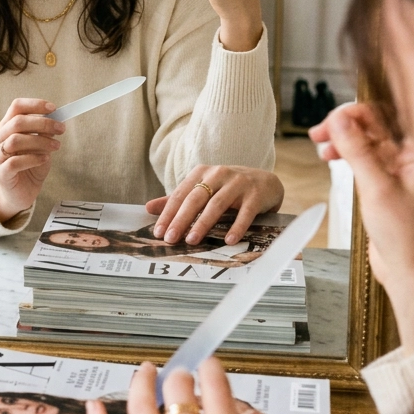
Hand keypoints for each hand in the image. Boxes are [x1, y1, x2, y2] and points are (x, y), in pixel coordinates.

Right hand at [0, 98, 64, 223]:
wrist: (20, 193)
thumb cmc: (30, 165)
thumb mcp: (41, 146)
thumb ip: (45, 133)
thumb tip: (57, 120)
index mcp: (8, 127)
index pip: (16, 107)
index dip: (34, 104)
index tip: (53, 108)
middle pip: (17, 122)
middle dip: (42, 123)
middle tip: (61, 128)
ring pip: (15, 141)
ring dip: (39, 141)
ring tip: (56, 146)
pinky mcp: (2, 173)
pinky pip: (15, 162)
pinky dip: (33, 158)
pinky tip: (45, 159)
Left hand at [147, 166, 283, 244]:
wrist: (265, 181)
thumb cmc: (228, 188)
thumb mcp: (203, 189)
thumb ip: (178, 199)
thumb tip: (148, 208)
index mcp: (202, 172)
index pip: (180, 194)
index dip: (168, 214)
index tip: (158, 232)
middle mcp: (219, 174)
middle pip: (196, 198)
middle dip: (181, 219)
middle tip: (170, 238)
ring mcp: (238, 183)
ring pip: (217, 204)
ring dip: (203, 223)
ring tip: (192, 241)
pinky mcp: (255, 195)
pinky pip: (245, 213)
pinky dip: (237, 227)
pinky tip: (229, 240)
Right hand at [311, 104, 413, 353]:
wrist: (408, 271)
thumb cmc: (405, 236)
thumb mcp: (376, 188)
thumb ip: (357, 150)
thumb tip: (340, 120)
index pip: (387, 118)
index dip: (357, 114)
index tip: (332, 119)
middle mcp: (411, 160)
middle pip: (375, 128)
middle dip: (346, 126)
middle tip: (319, 131)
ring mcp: (398, 172)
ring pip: (367, 144)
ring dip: (343, 141)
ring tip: (321, 145)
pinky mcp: (386, 186)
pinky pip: (365, 161)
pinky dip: (348, 157)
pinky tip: (332, 157)